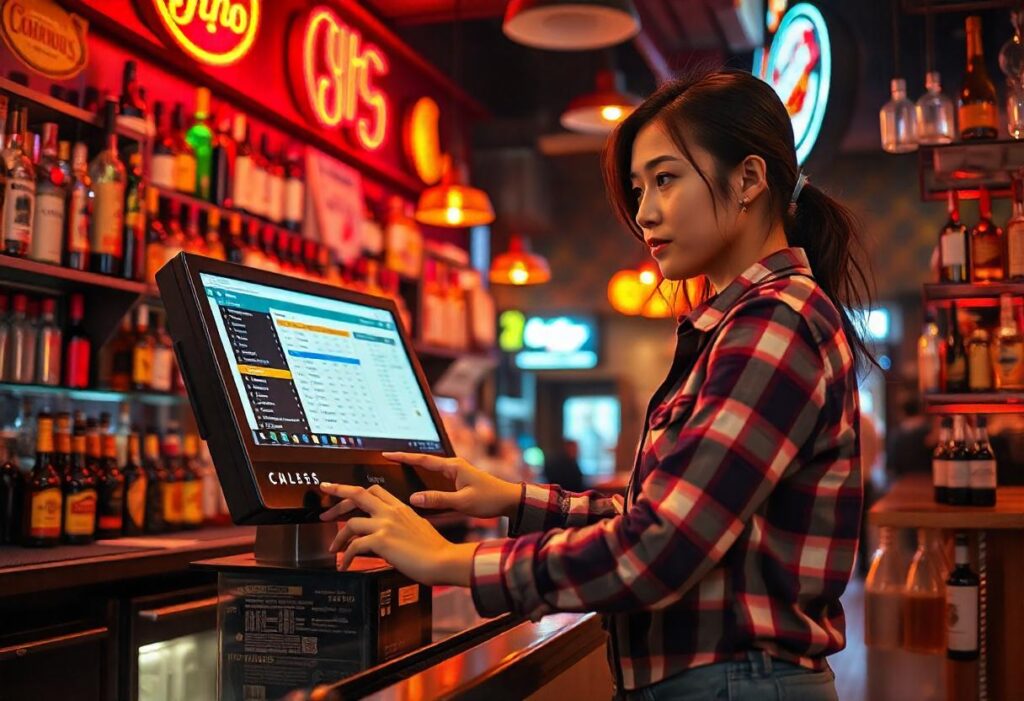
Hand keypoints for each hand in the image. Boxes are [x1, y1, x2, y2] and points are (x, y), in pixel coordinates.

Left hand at [318, 482, 475, 585]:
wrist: (443, 560)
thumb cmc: (434, 549)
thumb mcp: (418, 527)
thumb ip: (401, 525)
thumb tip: (387, 534)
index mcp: (400, 507)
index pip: (373, 490)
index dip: (355, 491)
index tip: (342, 493)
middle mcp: (391, 512)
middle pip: (357, 494)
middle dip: (337, 496)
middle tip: (324, 507)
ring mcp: (385, 524)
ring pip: (351, 522)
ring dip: (338, 536)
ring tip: (334, 548)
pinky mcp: (381, 540)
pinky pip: (354, 546)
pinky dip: (346, 556)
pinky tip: (345, 565)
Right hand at [382, 452, 521, 519]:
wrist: (510, 500)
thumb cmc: (490, 499)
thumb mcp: (463, 502)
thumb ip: (438, 500)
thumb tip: (413, 498)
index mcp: (453, 466)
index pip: (423, 459)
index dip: (404, 457)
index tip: (387, 453)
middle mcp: (454, 466)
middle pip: (425, 462)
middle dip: (406, 460)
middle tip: (387, 460)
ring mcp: (457, 473)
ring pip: (431, 470)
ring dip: (416, 470)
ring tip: (398, 471)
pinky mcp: (459, 481)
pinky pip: (438, 478)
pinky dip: (426, 480)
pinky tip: (419, 487)